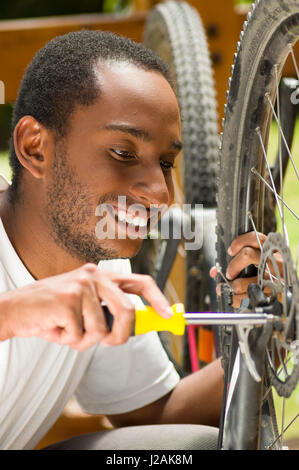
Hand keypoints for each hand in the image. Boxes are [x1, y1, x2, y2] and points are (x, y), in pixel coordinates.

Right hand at [0, 263, 172, 349]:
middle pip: (128, 311)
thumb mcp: (84, 307)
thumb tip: (137, 326)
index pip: (139, 282)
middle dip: (121, 335)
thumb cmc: (51, 312)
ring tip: (66, 330)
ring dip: (84, 341)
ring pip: (101, 330)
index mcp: (100, 275)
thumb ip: (108, 311)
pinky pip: (80, 336)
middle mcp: (93, 276)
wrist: (14, 310)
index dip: (158, 299)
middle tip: (108, 342)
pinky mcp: (67, 301)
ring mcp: (80, 287)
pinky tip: (54, 329)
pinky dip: (68, 341)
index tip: (168, 315)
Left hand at [210, 232, 282, 307]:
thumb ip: (236, 262)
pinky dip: (238, 299)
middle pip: (248, 255)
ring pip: (250, 280)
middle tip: (229, 273)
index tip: (230, 251)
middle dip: (233, 265)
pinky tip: (233, 298)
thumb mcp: (258, 260)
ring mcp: (274, 276)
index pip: (254, 238)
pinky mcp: (273, 291)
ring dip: (234, 286)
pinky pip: (252, 296)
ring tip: (227, 287)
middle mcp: (272, 260)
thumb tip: (215, 271)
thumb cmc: (268, 270)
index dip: (239, 242)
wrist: (287, 285)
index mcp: (268, 249)